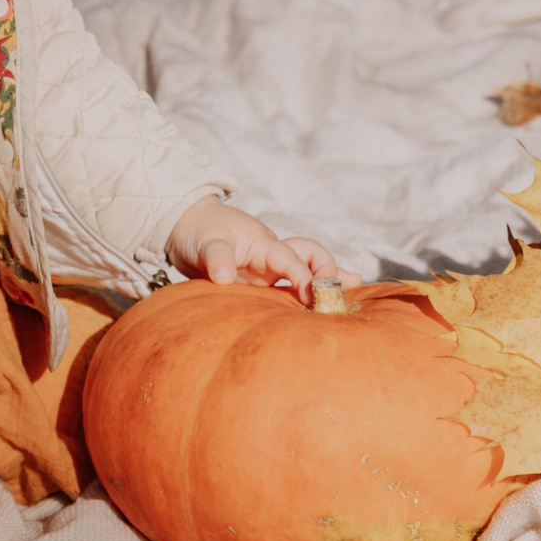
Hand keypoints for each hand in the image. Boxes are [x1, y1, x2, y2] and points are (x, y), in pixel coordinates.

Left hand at [165, 198, 344, 290]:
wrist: (185, 228)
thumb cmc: (199, 230)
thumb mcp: (205, 243)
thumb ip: (216, 258)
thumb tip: (223, 278)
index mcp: (263, 243)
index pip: (291, 258)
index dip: (305, 275)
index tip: (313, 294)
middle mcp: (271, 256)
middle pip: (310, 257)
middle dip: (328, 271)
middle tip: (342, 291)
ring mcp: (268, 271)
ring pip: (305, 272)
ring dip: (328, 281)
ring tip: (354, 292)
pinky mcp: (260, 285)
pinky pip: (287, 291)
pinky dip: (305, 297)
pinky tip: (319, 311)